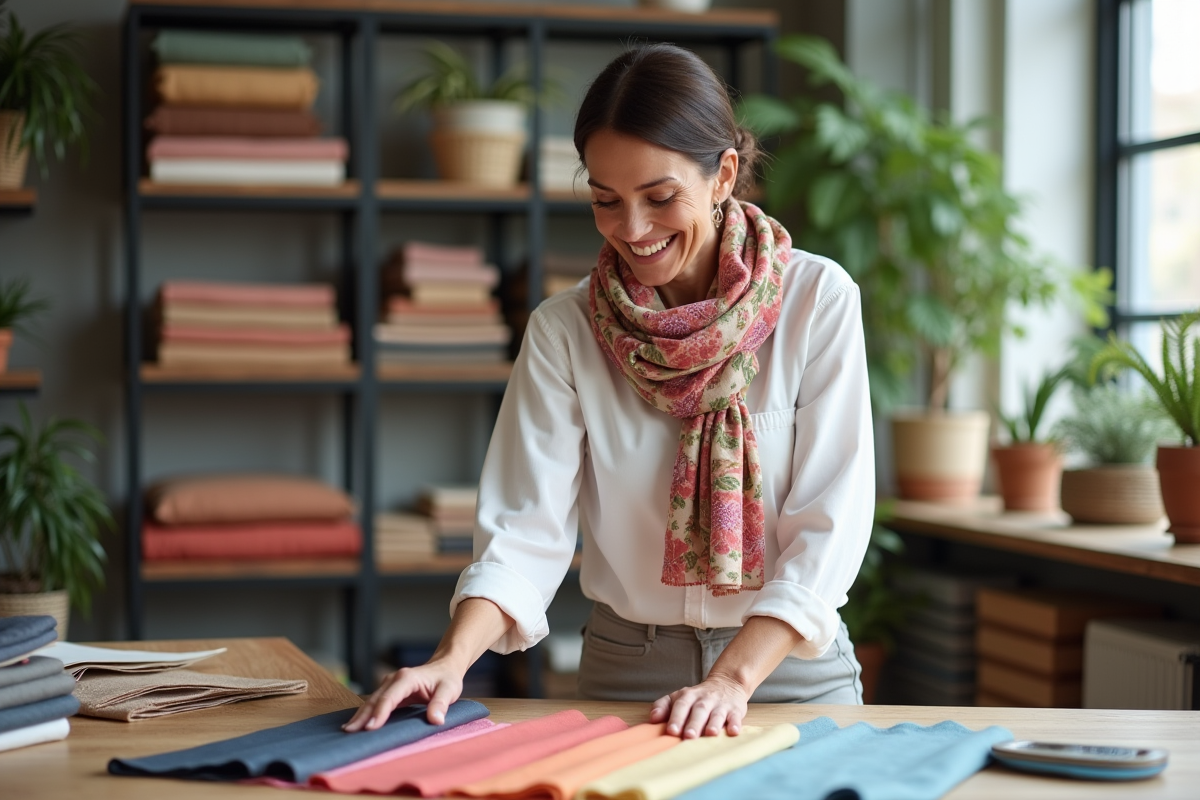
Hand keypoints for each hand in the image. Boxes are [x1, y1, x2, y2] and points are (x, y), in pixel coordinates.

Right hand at [342, 659, 463, 731]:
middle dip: (362, 716)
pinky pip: (375, 703)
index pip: (390, 697)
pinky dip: (366, 713)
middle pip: (375, 699)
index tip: (370, 728)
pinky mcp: (389, 691)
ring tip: (348, 730)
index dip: (380, 713)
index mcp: (407, 678)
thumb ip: (441, 704)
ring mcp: (390, 684)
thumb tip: (436, 720)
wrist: (444, 667)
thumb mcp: (449, 690)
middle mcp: (394, 679)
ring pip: (372, 701)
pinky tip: (358, 724)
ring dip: (360, 715)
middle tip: (350, 732)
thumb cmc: (446, 679)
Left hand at [649, 672, 750, 738]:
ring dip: (713, 724)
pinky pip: (735, 716)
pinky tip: (733, 731)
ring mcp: (720, 704)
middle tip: (688, 736)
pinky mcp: (735, 710)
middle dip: (694, 723)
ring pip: (717, 713)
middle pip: (698, 710)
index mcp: (688, 696)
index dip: (676, 718)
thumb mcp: (679, 697)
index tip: (671, 731)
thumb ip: (663, 706)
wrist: (727, 683)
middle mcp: (704, 699)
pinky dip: (735, 723)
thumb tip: (653, 718)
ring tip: (710, 734)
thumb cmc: (698, 697)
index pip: (680, 705)